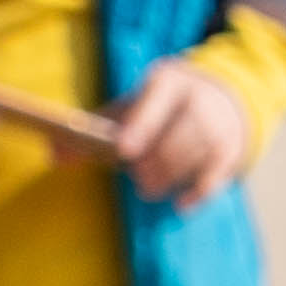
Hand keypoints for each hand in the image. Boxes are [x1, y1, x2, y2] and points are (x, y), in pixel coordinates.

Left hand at [108, 60, 256, 208]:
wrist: (223, 96)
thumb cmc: (162, 106)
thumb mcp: (133, 105)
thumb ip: (95, 128)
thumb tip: (54, 155)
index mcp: (169, 81)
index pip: (156, 100)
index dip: (141, 125)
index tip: (124, 150)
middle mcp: (200, 99)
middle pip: (178, 134)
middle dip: (156, 160)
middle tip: (137, 176)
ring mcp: (220, 125)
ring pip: (195, 156)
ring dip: (169, 177)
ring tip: (149, 188)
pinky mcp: (230, 150)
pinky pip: (216, 176)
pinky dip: (197, 193)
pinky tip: (180, 204)